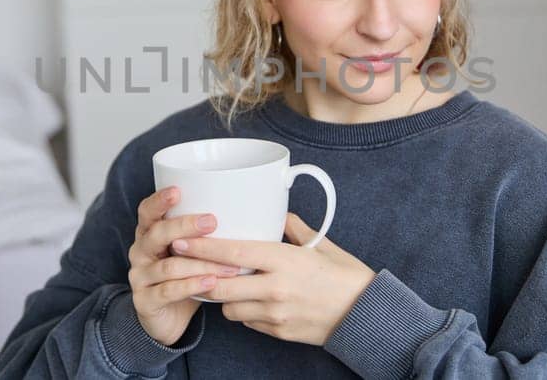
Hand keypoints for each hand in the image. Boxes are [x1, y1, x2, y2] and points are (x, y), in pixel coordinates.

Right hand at [127, 186, 243, 346]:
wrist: (167, 318)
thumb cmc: (185, 278)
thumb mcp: (194, 254)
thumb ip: (208, 235)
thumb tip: (254, 214)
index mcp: (149, 234)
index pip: (147, 212)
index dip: (159, 200)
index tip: (178, 190)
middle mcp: (140, 252)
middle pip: (157, 234)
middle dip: (184, 226)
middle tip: (212, 221)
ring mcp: (140, 277)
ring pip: (169, 265)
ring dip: (202, 263)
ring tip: (230, 265)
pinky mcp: (145, 301)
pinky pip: (169, 290)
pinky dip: (192, 285)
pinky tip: (211, 283)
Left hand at [172, 212, 375, 345]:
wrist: (365, 314)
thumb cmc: (345, 276)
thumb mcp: (321, 245)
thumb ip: (293, 228)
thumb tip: (276, 214)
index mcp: (284, 260)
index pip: (233, 252)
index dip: (202, 247)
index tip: (181, 240)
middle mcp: (275, 288)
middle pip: (221, 284)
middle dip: (202, 276)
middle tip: (188, 266)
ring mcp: (275, 314)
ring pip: (230, 308)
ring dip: (225, 297)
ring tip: (229, 285)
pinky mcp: (278, 332)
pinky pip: (248, 322)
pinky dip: (245, 312)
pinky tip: (252, 302)